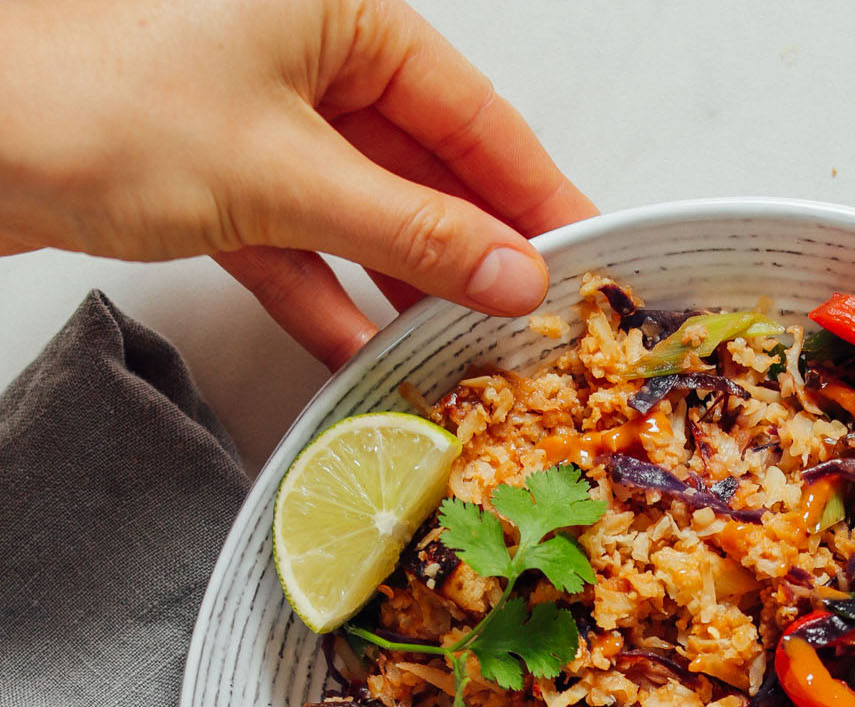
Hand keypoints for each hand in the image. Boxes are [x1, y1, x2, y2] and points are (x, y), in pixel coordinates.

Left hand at [0, 0, 595, 367]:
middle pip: (422, 169)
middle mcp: (302, 57)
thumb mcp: (287, 175)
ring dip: (403, 286)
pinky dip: (325, 297)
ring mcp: (254, 119)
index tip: (586, 255)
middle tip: (531, 324)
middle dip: (470, 252)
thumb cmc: (97, 105)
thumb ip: (413, 232)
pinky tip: (362, 354)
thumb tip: (514, 273)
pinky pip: (296, 243)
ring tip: (460, 353)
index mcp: (337, 15)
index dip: (535, 193)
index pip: (473, 115)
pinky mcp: (211, 176)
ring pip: (361, 213)